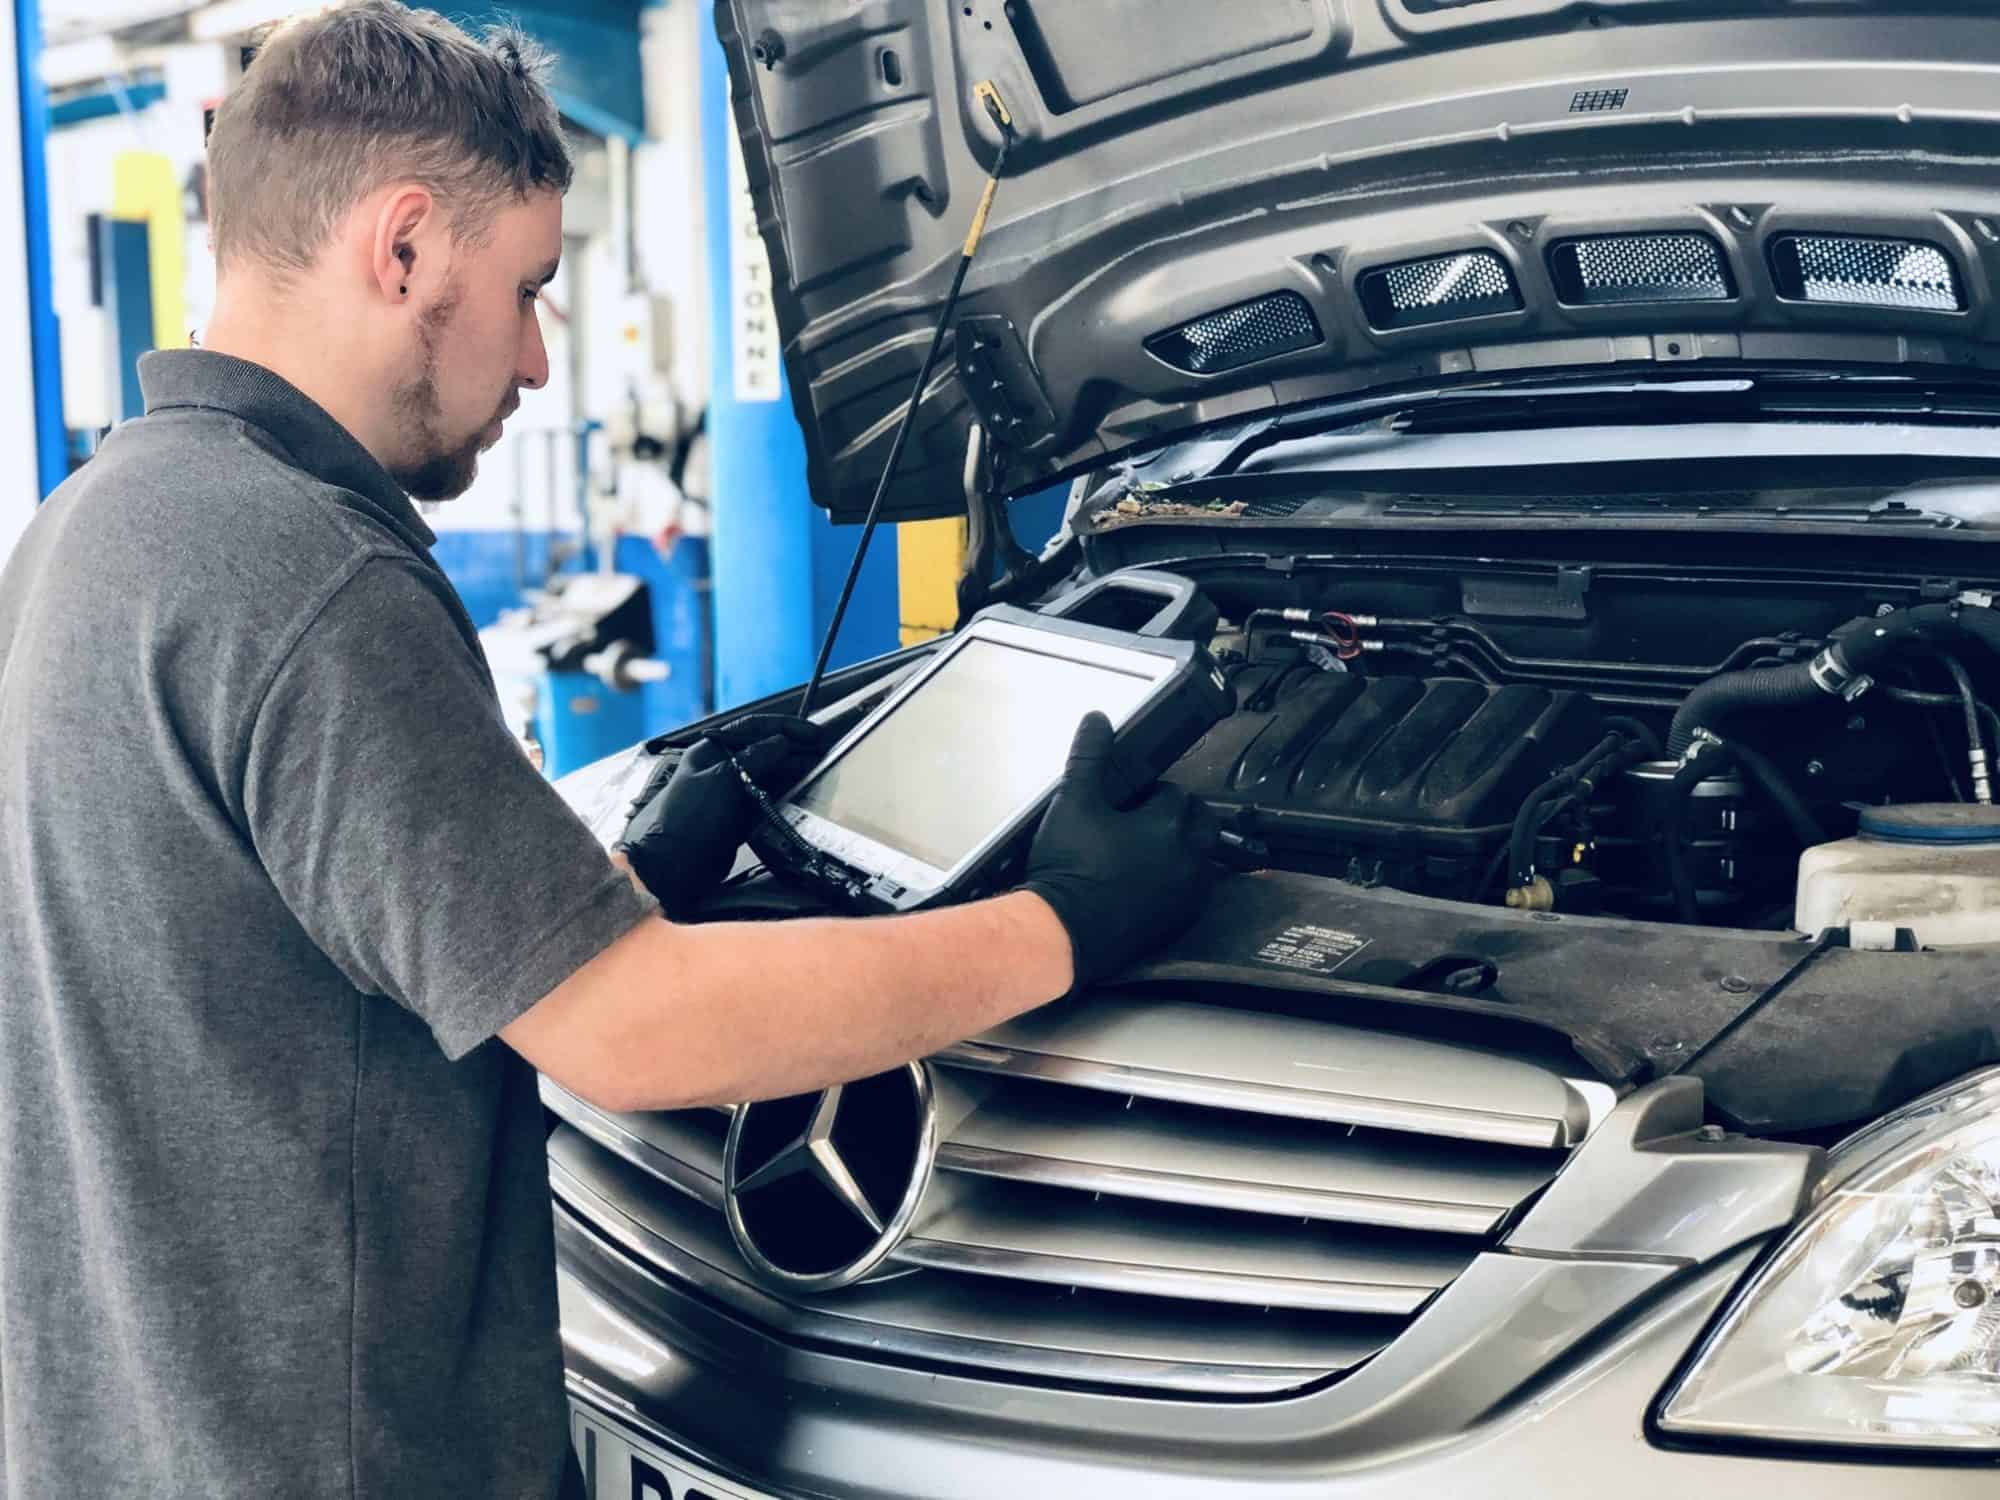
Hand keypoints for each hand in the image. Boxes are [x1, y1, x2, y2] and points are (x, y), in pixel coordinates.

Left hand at [617, 715, 831, 918]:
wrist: (672, 864)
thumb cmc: (691, 816)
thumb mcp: (722, 780)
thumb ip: (755, 758)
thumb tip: (782, 743)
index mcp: (711, 750)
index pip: (753, 729)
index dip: (785, 727)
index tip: (814, 733)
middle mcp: (722, 767)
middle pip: (764, 752)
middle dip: (794, 751)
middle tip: (824, 753)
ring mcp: (731, 793)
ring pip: (769, 776)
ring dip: (793, 773)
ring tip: (819, 772)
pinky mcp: (739, 817)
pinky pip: (768, 800)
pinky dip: (785, 796)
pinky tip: (803, 794)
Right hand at [1021, 712, 1218, 988]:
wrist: (1063, 933)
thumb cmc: (1069, 869)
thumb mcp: (1072, 803)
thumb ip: (1089, 756)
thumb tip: (1097, 720)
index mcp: (1168, 823)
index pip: (1173, 792)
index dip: (1149, 795)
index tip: (1127, 806)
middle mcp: (1189, 856)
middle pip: (1199, 822)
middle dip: (1175, 819)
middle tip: (1139, 826)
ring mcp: (1188, 892)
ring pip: (1200, 857)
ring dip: (1180, 850)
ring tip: (1142, 854)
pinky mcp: (1181, 921)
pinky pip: (1191, 892)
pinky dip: (1176, 884)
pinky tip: (1145, 884)